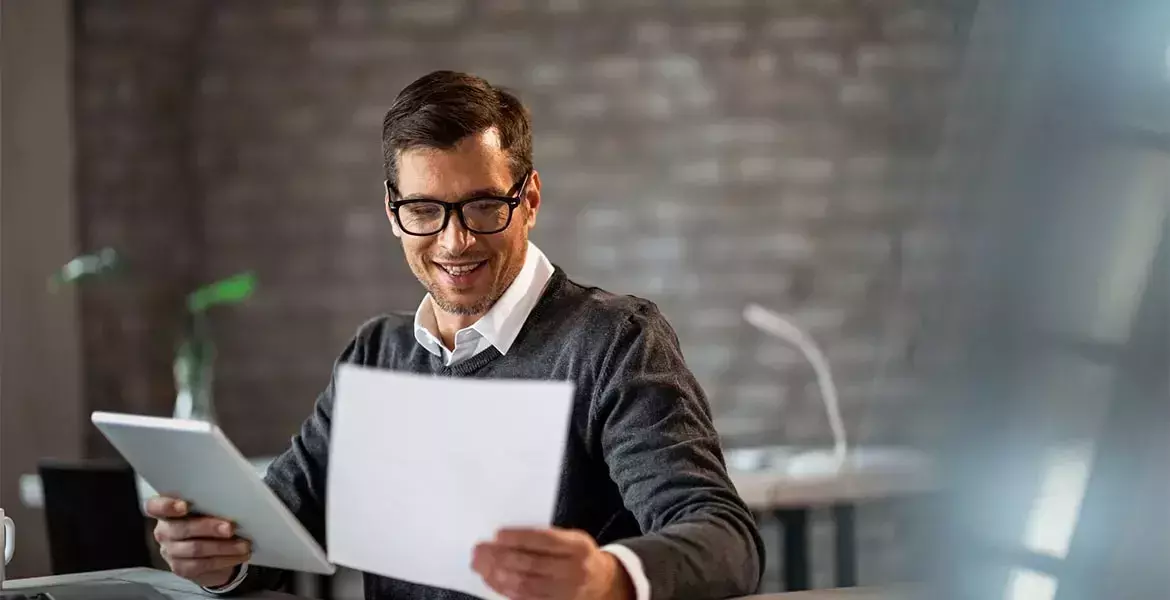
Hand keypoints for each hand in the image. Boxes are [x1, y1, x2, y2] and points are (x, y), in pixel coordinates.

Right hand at [145, 495, 251, 587]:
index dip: (166, 506)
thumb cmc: (209, 523)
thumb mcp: (207, 511)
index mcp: (166, 512)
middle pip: (181, 529)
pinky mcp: (180, 568)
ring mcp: (170, 552)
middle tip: (230, 528)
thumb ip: (209, 505)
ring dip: (224, 546)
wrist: (209, 555)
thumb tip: (234, 501)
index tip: (184, 506)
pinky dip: (225, 559)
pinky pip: (203, 564)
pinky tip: (240, 555)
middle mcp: (163, 532)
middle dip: (208, 527)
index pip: (154, 507)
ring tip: (244, 544)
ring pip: (195, 548)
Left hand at [472, 527, 633, 599]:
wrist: (602, 582)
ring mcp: (565, 591)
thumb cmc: (578, 554)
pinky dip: (505, 589)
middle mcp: (573, 569)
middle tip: (479, 551)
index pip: (544, 540)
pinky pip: (525, 598)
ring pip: (525, 584)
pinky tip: (492, 580)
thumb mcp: (572, 539)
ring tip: (480, 566)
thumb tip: (505, 538)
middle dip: (500, 556)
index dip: (519, 537)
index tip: (496, 534)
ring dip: (497, 575)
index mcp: (577, 546)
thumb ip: (545, 538)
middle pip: (530, 563)